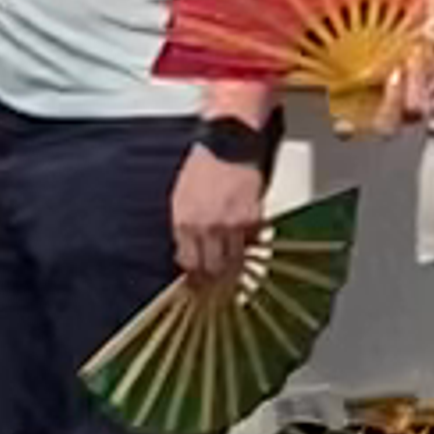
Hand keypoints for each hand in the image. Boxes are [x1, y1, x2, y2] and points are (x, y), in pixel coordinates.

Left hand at [171, 144, 263, 294]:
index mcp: (184, 222)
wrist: (228, 145)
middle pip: (211, 268)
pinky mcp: (252, 219)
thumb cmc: (203, 167)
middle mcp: (206, 227)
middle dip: (213, 282)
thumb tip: (187, 252)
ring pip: (233, 261)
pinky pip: (251, 244)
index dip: (194, 279)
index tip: (197, 287)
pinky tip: (244, 248)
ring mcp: (231, 225)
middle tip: (216, 289)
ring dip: (232, 271)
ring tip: (231, 276)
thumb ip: (184, 227)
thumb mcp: (180, 198)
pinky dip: (248, 248)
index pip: (189, 263)